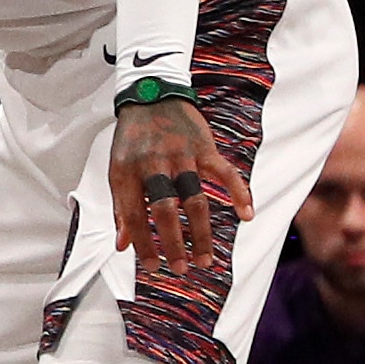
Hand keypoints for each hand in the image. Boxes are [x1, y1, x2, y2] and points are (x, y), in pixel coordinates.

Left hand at [109, 98, 248, 277]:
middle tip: (180, 268)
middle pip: (164, 210)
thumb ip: (121, 208)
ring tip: (205, 258)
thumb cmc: (132, 139)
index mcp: (127, 171)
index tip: (153, 266)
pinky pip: (225, 173)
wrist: (150, 95)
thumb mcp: (117, 170)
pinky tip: (247, 215)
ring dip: (201, 232)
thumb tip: (123, 246)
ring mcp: (181, 156)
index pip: (133, 215)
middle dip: (173, 243)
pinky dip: (239, 193)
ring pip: (194, 199)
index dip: (143, 244)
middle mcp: (154, 164)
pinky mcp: (204, 147)